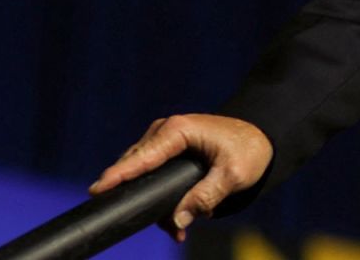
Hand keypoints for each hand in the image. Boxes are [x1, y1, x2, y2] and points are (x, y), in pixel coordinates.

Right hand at [89, 114, 272, 242]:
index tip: (97, 190)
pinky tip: (177, 220)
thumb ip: (205, 196)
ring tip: (178, 228)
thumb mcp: (233, 175)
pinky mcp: (166, 151)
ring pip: (143, 176)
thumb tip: (178, 220)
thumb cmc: (249, 150)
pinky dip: (161, 198)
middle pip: (137, 169)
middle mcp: (164, 131)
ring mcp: (163, 141)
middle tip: (165, 226)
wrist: (261, 136)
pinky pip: (152, 176)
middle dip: (142, 199)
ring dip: (156, 204)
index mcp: (178, 131)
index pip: (142, 157)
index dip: (119, 175)